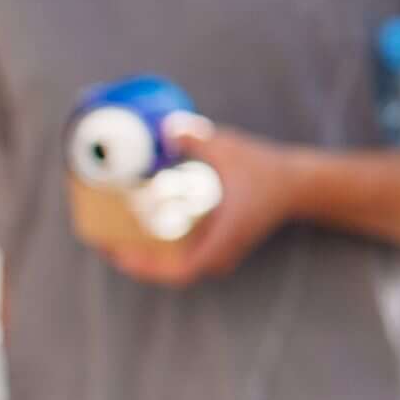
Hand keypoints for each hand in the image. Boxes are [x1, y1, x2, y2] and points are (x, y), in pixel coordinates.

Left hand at [96, 112, 308, 286]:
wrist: (297, 184)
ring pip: (176, 268)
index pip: (181, 271)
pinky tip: (141, 231)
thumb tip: (165, 127)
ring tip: (114, 235)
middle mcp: (221, 253)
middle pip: (170, 272)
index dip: (145, 267)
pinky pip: (184, 257)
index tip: (118, 252)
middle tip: (102, 239)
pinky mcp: (219, 246)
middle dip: (135, 260)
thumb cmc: (264, 169)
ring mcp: (221, 252)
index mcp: (224, 237)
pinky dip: (160, 250)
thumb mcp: (229, 148)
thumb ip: (196, 138)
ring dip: (146, 257)